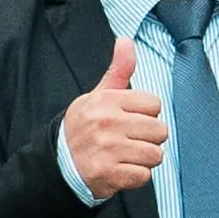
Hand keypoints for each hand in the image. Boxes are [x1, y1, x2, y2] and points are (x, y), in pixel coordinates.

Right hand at [55, 35, 165, 198]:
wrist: (58, 162)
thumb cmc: (85, 126)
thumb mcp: (98, 96)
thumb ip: (117, 70)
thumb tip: (126, 40)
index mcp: (106, 101)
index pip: (154, 105)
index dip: (146, 115)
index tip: (129, 121)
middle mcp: (106, 123)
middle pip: (160, 131)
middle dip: (149, 139)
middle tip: (129, 142)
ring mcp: (106, 149)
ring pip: (155, 154)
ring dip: (144, 160)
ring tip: (126, 157)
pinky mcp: (107, 173)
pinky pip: (144, 176)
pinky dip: (135, 177)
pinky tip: (120, 170)